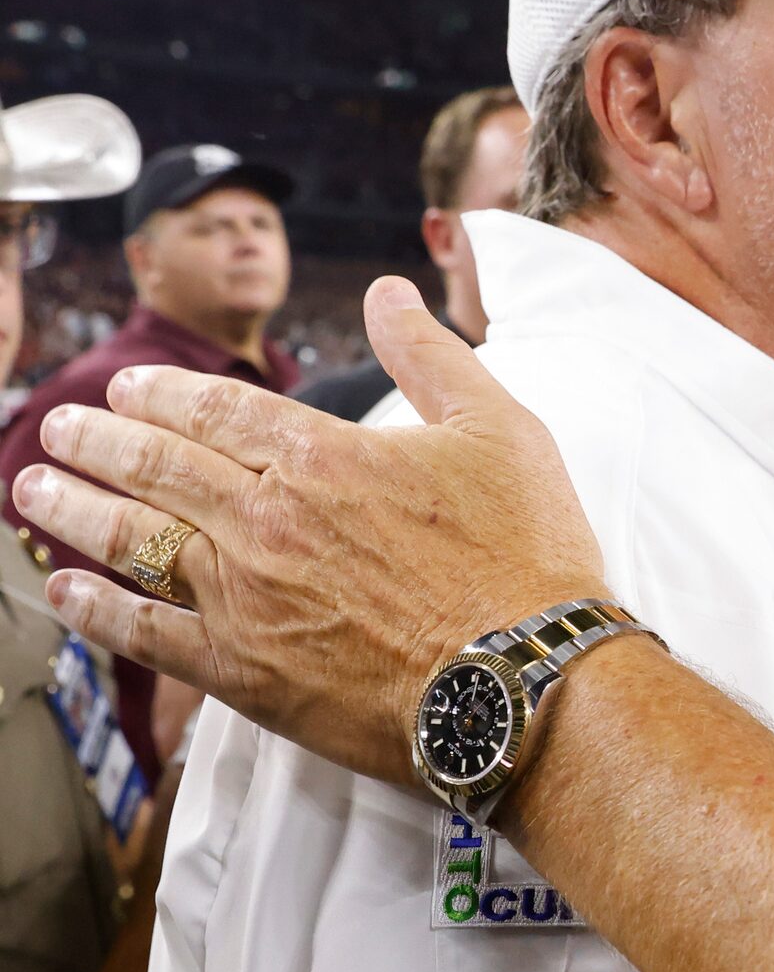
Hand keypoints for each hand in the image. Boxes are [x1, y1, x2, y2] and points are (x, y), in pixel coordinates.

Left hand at [11, 277, 609, 786]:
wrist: (525, 681)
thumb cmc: (525, 554)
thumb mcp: (500, 429)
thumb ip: (432, 354)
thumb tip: (391, 291)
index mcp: (321, 455)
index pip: (213, 408)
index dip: (161, 392)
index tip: (127, 384)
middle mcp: (265, 520)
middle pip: (154, 466)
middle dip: (94, 439)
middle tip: (58, 426)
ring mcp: (245, 598)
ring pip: (132, 540)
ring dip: (71, 510)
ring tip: (33, 491)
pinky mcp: (244, 673)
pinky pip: (145, 633)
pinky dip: (95, 610)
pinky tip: (66, 592)